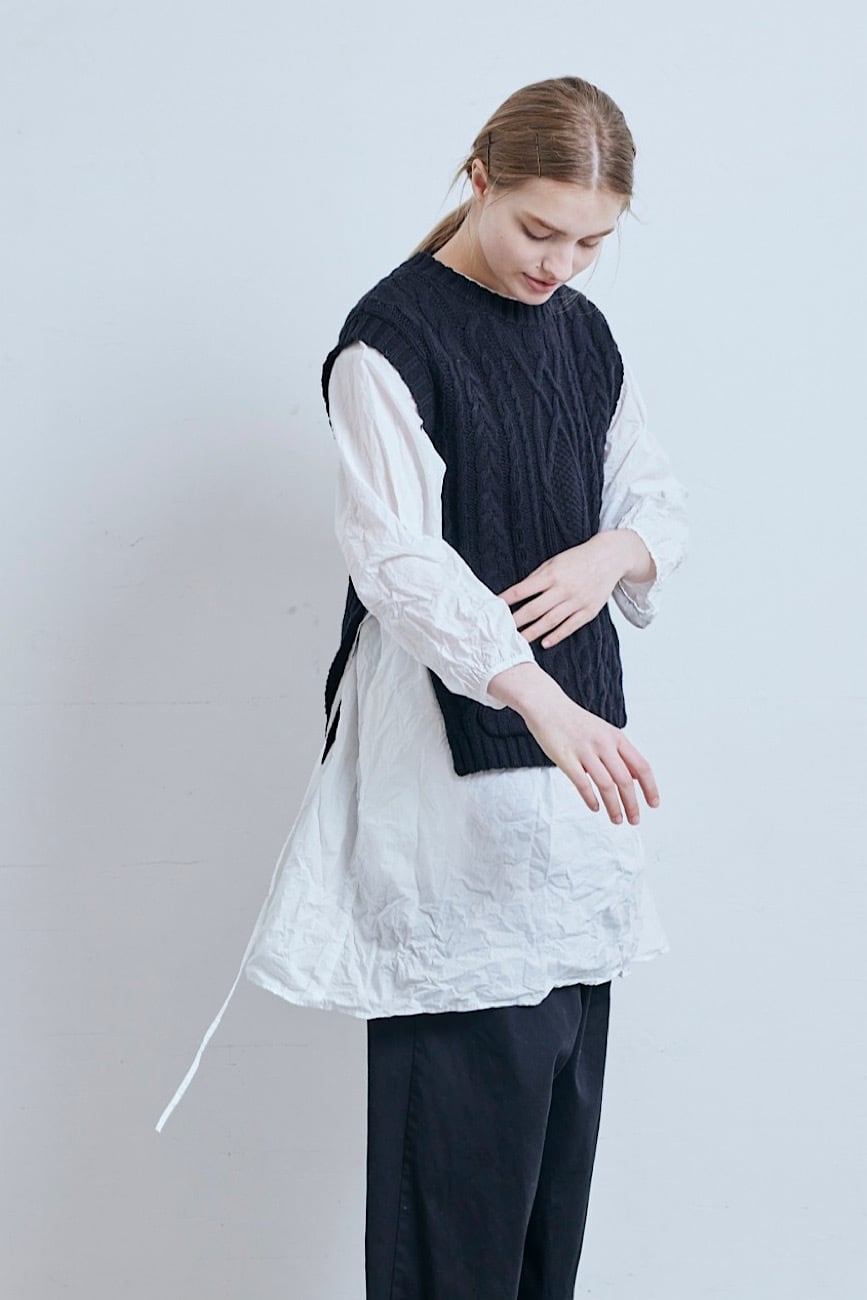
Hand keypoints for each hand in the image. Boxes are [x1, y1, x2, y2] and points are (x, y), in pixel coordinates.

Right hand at [487, 662, 658, 823]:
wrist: (547, 705)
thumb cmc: (575, 721)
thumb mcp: (604, 732)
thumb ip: (620, 754)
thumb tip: (637, 777)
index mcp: (616, 738)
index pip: (642, 766)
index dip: (650, 788)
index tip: (653, 804)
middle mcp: (604, 744)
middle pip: (625, 780)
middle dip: (632, 804)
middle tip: (634, 819)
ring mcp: (585, 751)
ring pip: (606, 785)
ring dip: (614, 807)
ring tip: (617, 819)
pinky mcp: (566, 758)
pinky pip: (582, 784)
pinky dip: (591, 799)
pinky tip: (595, 808)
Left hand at [497, 534, 626, 647]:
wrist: (609, 558)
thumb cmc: (578, 559)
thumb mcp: (554, 562)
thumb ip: (537, 577)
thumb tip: (518, 593)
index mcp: (551, 574)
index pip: (523, 590)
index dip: (506, 600)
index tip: (493, 608)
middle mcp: (563, 589)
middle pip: (534, 609)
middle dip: (516, 621)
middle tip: (501, 631)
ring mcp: (577, 601)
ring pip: (550, 621)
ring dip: (532, 633)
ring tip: (519, 641)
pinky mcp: (588, 611)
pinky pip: (570, 626)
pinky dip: (556, 636)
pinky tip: (544, 643)